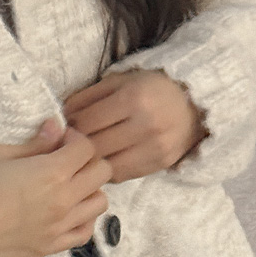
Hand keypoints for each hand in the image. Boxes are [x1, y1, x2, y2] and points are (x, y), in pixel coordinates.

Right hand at [0, 117, 111, 256]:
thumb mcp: (0, 154)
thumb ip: (34, 143)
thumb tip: (55, 128)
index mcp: (53, 172)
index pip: (86, 147)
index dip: (75, 138)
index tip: (60, 139)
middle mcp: (64, 200)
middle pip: (101, 172)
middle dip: (88, 160)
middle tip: (67, 160)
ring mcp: (59, 227)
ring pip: (99, 203)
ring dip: (90, 190)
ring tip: (70, 186)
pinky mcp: (51, 247)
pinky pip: (85, 233)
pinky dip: (83, 219)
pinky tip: (68, 211)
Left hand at [64, 68, 204, 178]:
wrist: (193, 105)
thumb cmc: (152, 88)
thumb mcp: (122, 81)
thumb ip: (91, 96)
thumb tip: (62, 115)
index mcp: (133, 98)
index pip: (87, 121)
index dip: (70, 127)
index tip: (64, 127)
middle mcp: (144, 125)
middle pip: (95, 146)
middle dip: (77, 146)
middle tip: (69, 143)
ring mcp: (153, 148)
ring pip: (106, 164)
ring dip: (91, 161)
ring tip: (85, 153)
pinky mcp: (158, 164)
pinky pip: (121, 175)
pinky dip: (107, 170)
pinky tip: (104, 160)